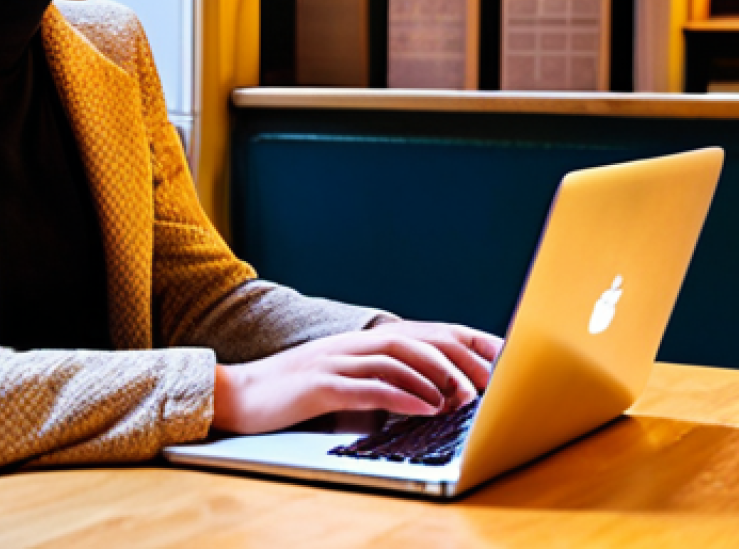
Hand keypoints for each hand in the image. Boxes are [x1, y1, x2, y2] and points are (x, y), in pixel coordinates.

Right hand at [212, 321, 502, 434]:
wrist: (238, 393)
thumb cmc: (294, 391)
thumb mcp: (343, 378)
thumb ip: (379, 377)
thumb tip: (429, 393)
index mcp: (362, 341)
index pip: (423, 331)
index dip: (462, 337)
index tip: (500, 350)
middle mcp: (353, 343)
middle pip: (416, 337)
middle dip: (459, 354)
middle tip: (493, 376)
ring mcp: (336, 360)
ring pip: (396, 356)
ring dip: (435, 375)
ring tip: (466, 395)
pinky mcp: (320, 384)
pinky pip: (366, 387)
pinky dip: (400, 396)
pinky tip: (425, 407)